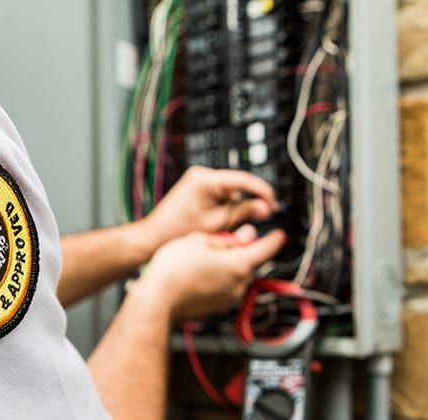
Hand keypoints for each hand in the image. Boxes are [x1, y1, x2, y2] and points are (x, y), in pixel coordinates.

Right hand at [137, 225, 285, 321]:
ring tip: (210, 256)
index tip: (279, 234)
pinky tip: (204, 272)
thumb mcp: (201, 240)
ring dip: (234, 265)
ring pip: (241, 275)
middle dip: (248, 250)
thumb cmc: (174, 268)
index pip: (268, 249)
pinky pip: (229, 287)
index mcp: (239, 264)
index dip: (274, 239)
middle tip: (232, 239)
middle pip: (253, 263)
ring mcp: (230, 298)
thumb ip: (229, 238)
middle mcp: (239, 284)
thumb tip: (247, 236)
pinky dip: (224, 278)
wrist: (157, 300)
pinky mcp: (219, 307)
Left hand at [141, 166, 279, 249]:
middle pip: (238, 185)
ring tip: (231, 225)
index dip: (262, 192)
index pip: (243, 179)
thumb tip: (265, 207)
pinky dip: (226, 208)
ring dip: (236, 207)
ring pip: (230, 192)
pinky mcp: (197, 188)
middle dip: (250, 201)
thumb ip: (242, 213)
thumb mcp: (216, 224)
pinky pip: (220, 195)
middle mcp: (201, 175)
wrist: (154, 236)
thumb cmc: (178, 231)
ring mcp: (198, 180)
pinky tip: (221, 222)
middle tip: (261, 217)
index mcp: (205, 180)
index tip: (273, 204)